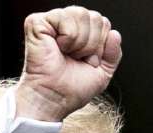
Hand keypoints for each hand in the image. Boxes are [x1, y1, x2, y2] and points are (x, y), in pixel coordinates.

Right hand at [14, 6, 121, 121]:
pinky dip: (68, 37)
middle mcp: (66, 24)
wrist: (54, 99)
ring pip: (82, 14)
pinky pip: (65, 17)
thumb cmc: (71, 89)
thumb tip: (115, 34)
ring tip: (68, 54)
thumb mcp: (103, 73)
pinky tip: (58, 48)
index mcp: (80, 33)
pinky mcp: (37, 22)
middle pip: (95, 17)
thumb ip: (113, 53)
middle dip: (92, 44)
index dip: (101, 45)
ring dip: (81, 42)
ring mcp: (51, 21)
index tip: (87, 62)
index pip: (103, 23)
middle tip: (77, 59)